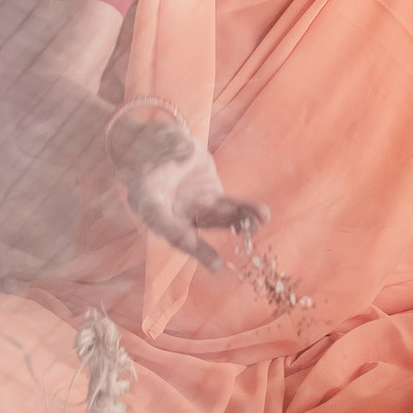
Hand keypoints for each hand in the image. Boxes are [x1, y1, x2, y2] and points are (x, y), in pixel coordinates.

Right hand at [107, 104, 267, 271]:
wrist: (158, 146)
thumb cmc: (150, 150)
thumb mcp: (154, 146)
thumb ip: (171, 152)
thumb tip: (186, 154)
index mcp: (152, 208)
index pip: (163, 224)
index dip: (174, 234)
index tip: (186, 242)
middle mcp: (175, 215)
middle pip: (189, 234)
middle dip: (202, 250)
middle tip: (216, 266)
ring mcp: (196, 208)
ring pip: (216, 221)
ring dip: (236, 225)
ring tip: (256, 226)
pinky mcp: (212, 197)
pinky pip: (231, 208)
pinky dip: (246, 212)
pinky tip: (262, 216)